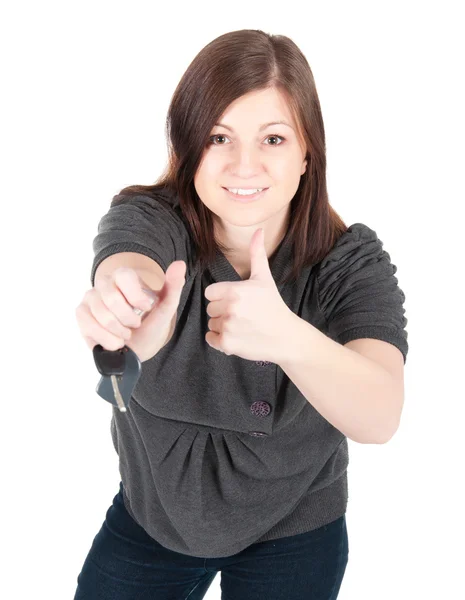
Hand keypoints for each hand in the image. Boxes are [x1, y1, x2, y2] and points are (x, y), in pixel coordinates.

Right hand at [76, 261, 185, 361]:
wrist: (138, 346)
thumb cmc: (150, 323)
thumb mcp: (166, 307)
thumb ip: (174, 285)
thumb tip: (180, 264)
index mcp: (124, 275)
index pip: (124, 277)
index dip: (136, 297)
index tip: (146, 308)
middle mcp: (104, 283)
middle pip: (112, 299)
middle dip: (129, 319)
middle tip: (136, 324)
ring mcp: (90, 297)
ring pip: (102, 316)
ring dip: (120, 332)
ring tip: (126, 334)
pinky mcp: (81, 313)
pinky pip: (90, 326)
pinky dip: (107, 339)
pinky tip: (115, 341)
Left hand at [204, 228, 292, 362]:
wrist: (286, 337)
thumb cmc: (273, 306)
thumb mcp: (264, 278)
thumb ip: (256, 254)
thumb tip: (258, 230)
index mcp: (234, 290)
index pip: (210, 292)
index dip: (222, 296)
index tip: (237, 301)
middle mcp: (229, 308)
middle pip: (210, 308)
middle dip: (223, 311)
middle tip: (242, 314)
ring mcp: (228, 327)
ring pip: (211, 324)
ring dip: (222, 326)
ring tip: (242, 326)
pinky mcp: (227, 344)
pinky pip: (210, 339)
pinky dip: (220, 341)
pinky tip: (237, 337)